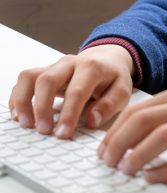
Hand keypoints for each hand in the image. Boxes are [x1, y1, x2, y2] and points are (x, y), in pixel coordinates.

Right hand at [9, 45, 133, 138]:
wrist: (107, 58)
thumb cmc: (114, 78)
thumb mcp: (123, 91)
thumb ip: (110, 105)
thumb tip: (92, 121)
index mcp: (92, 67)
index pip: (77, 91)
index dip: (68, 114)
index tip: (63, 133)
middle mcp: (70, 63)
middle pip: (47, 80)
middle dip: (42, 108)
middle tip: (43, 131)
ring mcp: (54, 65)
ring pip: (30, 77)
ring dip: (24, 101)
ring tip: (26, 124)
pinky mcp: (45, 70)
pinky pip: (25, 80)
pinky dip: (18, 97)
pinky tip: (19, 115)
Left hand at [98, 87, 166, 182]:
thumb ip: (163, 117)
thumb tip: (129, 138)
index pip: (136, 111)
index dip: (114, 131)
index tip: (102, 149)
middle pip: (143, 121)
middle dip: (118, 143)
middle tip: (107, 162)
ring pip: (162, 138)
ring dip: (138, 155)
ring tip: (125, 171)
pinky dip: (166, 170)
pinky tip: (152, 177)